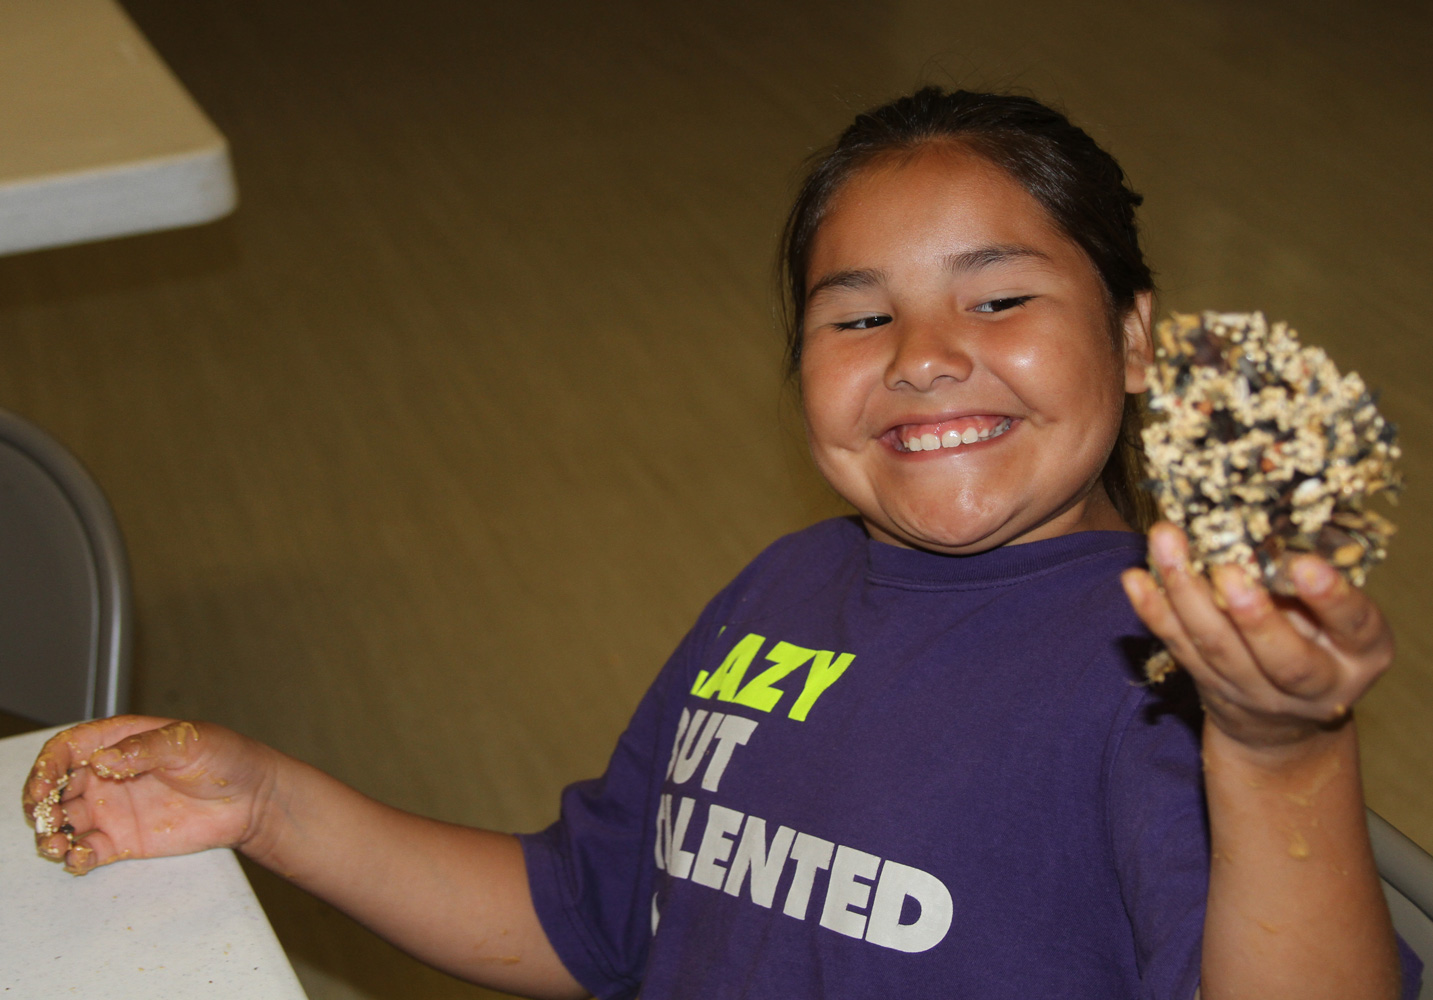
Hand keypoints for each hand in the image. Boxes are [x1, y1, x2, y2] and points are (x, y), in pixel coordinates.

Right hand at [22, 716, 277, 874]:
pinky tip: (80, 857)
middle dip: (41, 804)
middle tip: (44, 819)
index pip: (67, 749)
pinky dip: (76, 856)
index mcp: (119, 742)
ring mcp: (113, 809)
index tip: (43, 785)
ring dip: (51, 834)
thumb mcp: (187, 741)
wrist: (252, 798)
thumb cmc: (225, 758)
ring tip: (55, 845)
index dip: (48, 766)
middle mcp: (108, 775)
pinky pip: (87, 850)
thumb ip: (144, 749)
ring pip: (65, 822)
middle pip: (56, 788)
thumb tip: (105, 760)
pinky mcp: (124, 840)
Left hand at [1121, 523, 1394, 751]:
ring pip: (1217, 649)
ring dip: (1187, 595)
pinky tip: (1134, 579)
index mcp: (1361, 654)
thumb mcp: (1340, 616)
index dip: (1332, 599)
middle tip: (1228, 571)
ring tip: (1167, 545)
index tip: (1307, 566)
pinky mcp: (1207, 685)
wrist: (1283, 719)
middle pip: (1283, 659)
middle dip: (1253, 616)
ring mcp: (1255, 691)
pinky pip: (1177, 647)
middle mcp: (1314, 685)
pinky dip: (1153, 611)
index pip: (1354, 626)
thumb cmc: (1319, 638)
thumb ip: (1312, 579)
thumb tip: (1267, 518)